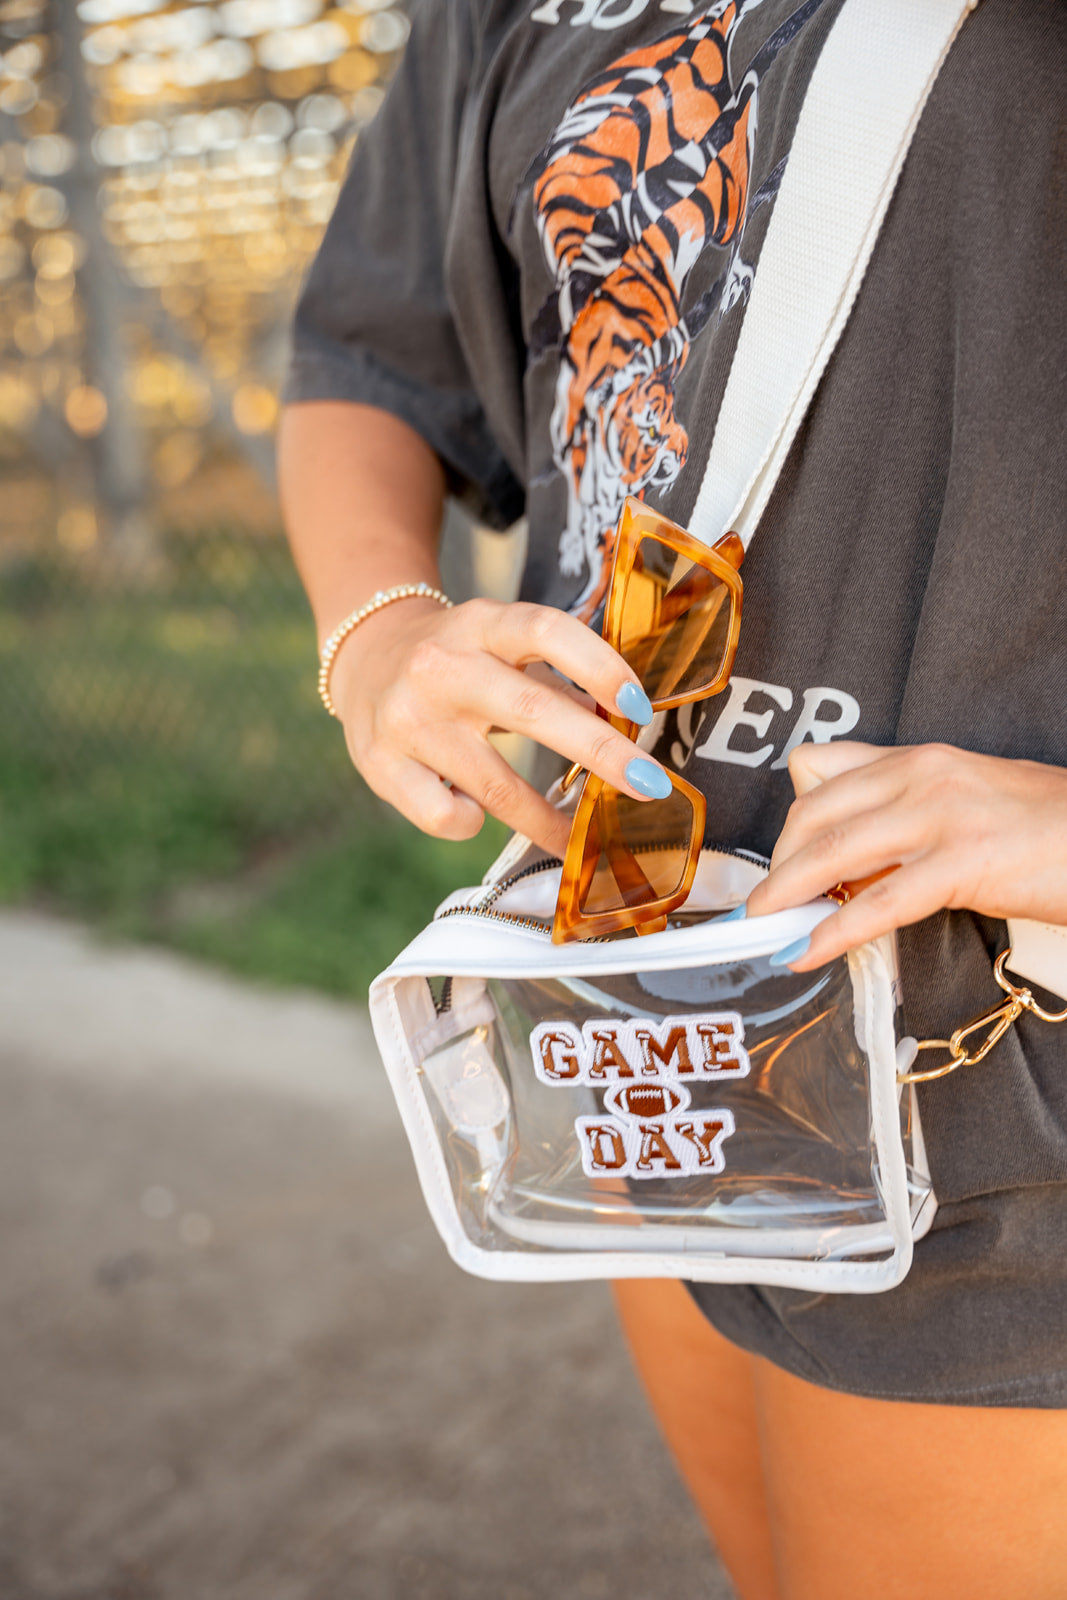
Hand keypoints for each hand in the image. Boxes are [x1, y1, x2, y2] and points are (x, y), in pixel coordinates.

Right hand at [330, 595, 665, 855]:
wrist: (364, 662)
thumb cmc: (457, 659)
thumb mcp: (500, 645)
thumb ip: (555, 679)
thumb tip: (623, 726)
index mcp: (480, 625)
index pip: (544, 631)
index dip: (598, 666)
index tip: (640, 707)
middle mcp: (441, 667)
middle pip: (531, 711)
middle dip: (601, 753)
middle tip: (650, 786)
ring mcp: (407, 719)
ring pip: (495, 785)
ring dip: (549, 819)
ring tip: (581, 836)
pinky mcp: (382, 766)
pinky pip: (446, 816)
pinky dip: (472, 822)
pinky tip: (477, 810)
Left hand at [744, 741, 1066, 969]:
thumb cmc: (1047, 831)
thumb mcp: (965, 803)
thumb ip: (905, 821)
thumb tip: (848, 868)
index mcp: (918, 758)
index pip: (818, 772)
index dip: (787, 821)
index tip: (777, 862)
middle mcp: (922, 774)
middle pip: (813, 812)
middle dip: (776, 864)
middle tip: (760, 907)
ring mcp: (942, 815)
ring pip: (833, 852)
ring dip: (786, 896)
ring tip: (762, 929)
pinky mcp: (964, 862)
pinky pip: (879, 902)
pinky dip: (834, 932)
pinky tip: (809, 953)